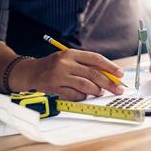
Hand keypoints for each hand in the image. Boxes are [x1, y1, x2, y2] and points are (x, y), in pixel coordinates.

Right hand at [10, 49, 124, 100]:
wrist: (31, 72)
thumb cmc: (53, 66)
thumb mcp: (68, 59)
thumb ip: (85, 65)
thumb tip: (108, 76)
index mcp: (71, 53)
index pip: (95, 59)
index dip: (110, 67)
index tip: (120, 74)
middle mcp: (65, 63)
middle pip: (93, 73)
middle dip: (109, 83)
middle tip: (118, 90)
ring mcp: (59, 75)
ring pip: (86, 85)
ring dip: (96, 91)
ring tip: (100, 92)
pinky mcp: (54, 87)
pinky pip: (75, 95)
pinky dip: (83, 97)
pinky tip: (84, 95)